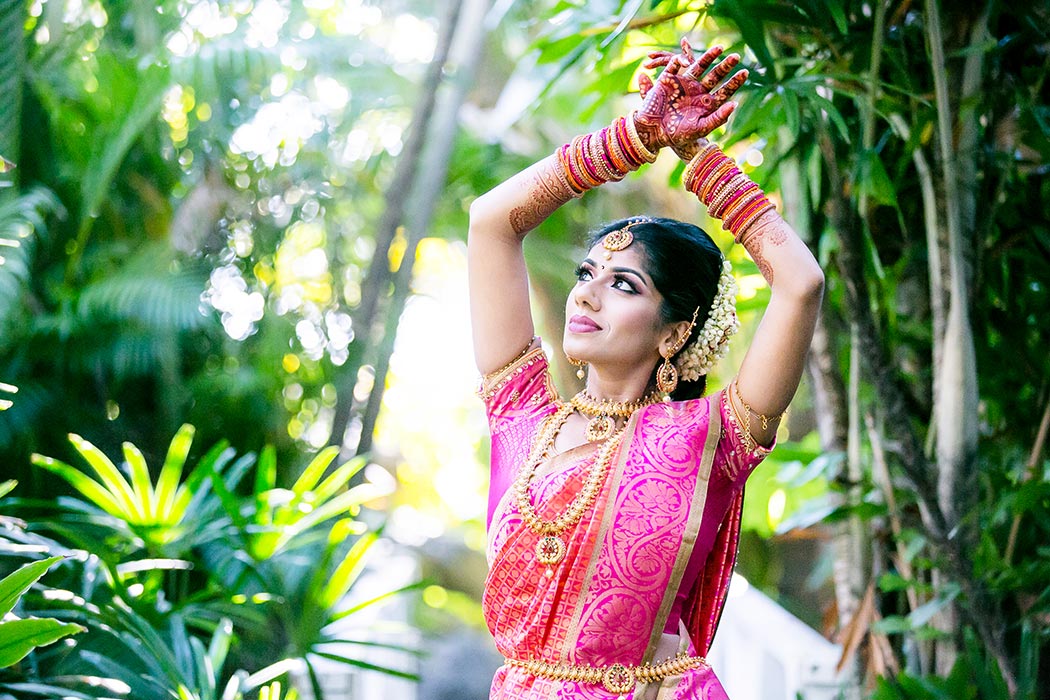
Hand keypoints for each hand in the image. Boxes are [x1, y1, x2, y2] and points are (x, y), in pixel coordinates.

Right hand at [634, 39, 747, 156]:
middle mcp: (697, 91)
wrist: (653, 132)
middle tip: (736, 57)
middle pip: (715, 75)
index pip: (724, 90)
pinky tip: (685, 60)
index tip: (745, 72)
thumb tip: (734, 104)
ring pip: (699, 67)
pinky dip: (679, 61)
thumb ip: (718, 117)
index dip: (735, 82)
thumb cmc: (678, 134)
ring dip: (709, 57)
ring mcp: (684, 84)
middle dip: (725, 66)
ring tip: (720, 48)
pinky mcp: (668, 79)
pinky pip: (674, 66)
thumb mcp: (701, 128)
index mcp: (706, 103)